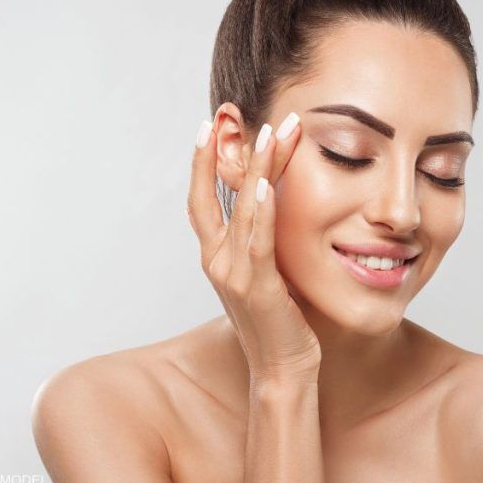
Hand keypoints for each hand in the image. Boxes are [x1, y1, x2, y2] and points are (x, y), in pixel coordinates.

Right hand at [187, 112, 320, 383]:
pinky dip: (261, 210)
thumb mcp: (266, 271)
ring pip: (242, 209)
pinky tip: (266, 183)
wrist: (282, 368)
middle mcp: (217, 261)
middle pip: (218, 194)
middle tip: (239, 114)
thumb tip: (276, 203)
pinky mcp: (257, 287)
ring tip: (274, 132)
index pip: (202, 200)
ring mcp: (233, 274)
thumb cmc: (280, 320)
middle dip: (226, 151)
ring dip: (258, 167)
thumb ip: (262, 240)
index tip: (208, 125)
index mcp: (216, 256)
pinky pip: (257, 240)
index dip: (200, 162)